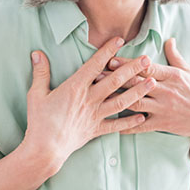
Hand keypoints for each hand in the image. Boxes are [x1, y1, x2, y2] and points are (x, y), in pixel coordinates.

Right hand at [22, 37, 156, 174]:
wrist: (45, 149)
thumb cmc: (39, 121)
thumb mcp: (36, 94)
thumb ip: (40, 72)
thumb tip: (37, 53)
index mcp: (75, 87)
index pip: (95, 65)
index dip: (108, 51)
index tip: (120, 40)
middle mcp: (89, 99)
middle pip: (115, 81)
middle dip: (132, 69)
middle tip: (147, 59)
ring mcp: (95, 115)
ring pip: (121, 101)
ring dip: (138, 91)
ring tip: (152, 82)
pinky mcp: (96, 130)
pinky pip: (116, 125)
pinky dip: (130, 121)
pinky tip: (142, 116)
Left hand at [109, 38, 189, 144]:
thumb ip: (176, 57)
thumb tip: (169, 39)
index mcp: (173, 76)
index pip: (147, 67)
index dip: (128, 63)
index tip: (111, 58)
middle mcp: (166, 91)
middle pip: (137, 83)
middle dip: (116, 78)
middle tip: (97, 74)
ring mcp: (164, 108)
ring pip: (136, 102)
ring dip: (117, 98)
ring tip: (100, 96)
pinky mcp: (163, 124)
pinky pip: (141, 126)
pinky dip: (127, 125)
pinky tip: (112, 124)